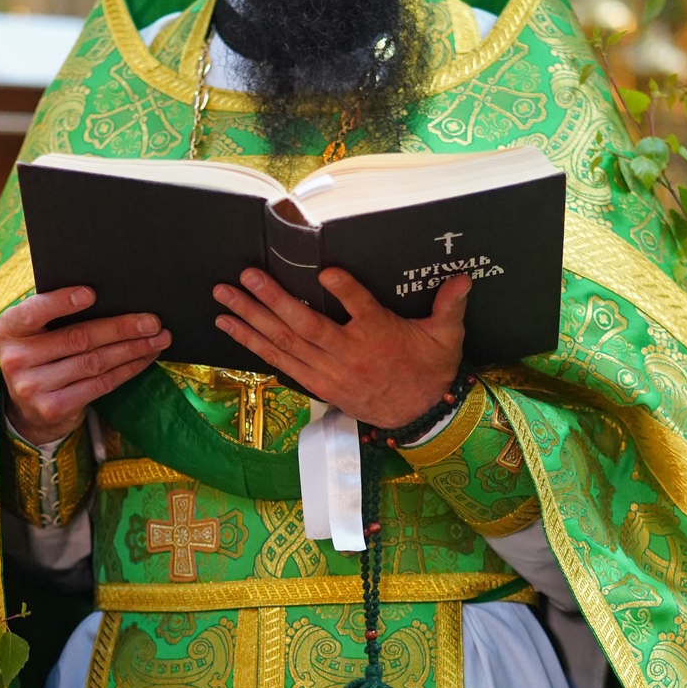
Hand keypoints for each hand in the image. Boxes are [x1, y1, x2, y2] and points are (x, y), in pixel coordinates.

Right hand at [0, 286, 169, 445]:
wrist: (27, 409)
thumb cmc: (40, 355)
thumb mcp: (35, 332)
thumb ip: (55, 314)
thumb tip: (112, 296)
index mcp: (7, 329)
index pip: (34, 312)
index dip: (63, 302)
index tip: (92, 294)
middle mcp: (16, 359)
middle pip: (78, 338)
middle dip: (120, 328)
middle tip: (153, 321)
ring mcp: (33, 387)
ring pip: (94, 362)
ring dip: (132, 349)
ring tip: (159, 338)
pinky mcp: (54, 407)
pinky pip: (100, 384)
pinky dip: (128, 369)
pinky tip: (145, 358)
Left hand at [212, 267, 468, 428]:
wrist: (418, 416)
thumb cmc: (429, 369)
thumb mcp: (446, 337)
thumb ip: (450, 306)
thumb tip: (463, 278)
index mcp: (380, 336)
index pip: (362, 309)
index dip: (345, 291)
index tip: (326, 272)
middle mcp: (349, 355)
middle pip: (305, 326)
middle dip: (271, 300)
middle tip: (244, 276)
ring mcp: (328, 371)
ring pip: (285, 343)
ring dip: (251, 319)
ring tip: (223, 298)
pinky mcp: (317, 384)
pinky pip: (280, 362)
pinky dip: (254, 345)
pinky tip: (232, 328)